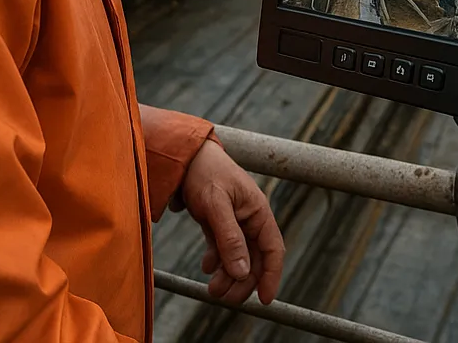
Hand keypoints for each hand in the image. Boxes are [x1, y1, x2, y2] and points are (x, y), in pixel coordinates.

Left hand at [175, 137, 283, 304]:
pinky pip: (224, 248)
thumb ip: (230, 238)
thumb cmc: (205, 173)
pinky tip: (207, 266)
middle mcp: (249, 217)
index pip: (273, 248)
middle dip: (242, 280)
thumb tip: (243, 271)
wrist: (184, 156)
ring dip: (228, 275)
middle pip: (254, 258)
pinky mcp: (219, 221)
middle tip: (224, 297)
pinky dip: (217, 261)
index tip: (265, 300)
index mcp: (257, 210)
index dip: (272, 275)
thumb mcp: (216, 205)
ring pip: (238, 256)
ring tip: (212, 288)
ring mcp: (234, 220)